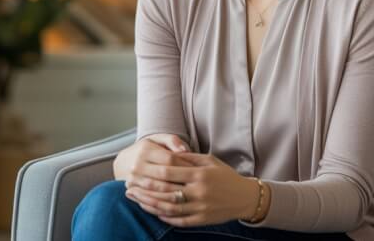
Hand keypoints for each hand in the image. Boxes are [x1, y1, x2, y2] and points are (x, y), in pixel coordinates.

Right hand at [114, 134, 194, 193]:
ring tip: (190, 195)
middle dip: (182, 181)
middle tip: (198, 186)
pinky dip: (164, 200)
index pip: (170, 159)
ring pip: (158, 189)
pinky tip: (177, 202)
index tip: (198, 171)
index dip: (185, 165)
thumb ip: (172, 141)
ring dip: (174, 193)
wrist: (124, 162)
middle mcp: (137, 164)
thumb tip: (185, 150)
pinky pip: (150, 197)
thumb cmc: (147, 149)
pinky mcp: (131, 190)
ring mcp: (133, 178)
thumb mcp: (158, 139)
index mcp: (145, 149)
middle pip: (164, 175)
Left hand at [124, 152, 258, 226]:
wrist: (245, 197)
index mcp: (199, 174)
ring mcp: (200, 207)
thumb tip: (169, 152)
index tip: (135, 172)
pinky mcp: (202, 220)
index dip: (149, 172)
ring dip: (148, 204)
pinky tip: (152, 211)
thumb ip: (189, 157)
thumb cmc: (226, 176)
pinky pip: (178, 220)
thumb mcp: (210, 160)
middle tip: (128, 187)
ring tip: (135, 200)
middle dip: (143, 189)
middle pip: (164, 190)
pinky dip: (164, 217)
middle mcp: (199, 191)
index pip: (168, 172)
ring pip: (168, 207)